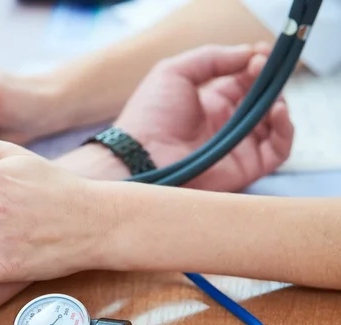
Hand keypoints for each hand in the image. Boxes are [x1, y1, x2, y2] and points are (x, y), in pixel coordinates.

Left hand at [114, 43, 293, 191]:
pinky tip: (276, 110)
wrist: (142, 157)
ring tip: (269, 91)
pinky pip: (279, 149)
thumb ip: (212, 58)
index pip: (243, 80)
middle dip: (268, 80)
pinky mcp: (246, 167)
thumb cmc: (150, 114)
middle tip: (263, 67)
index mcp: (209, 102)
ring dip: (279, 101)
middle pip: (261, 99)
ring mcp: (237, 145)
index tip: (261, 53)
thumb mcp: (174, 72)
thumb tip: (250, 53)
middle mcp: (225, 123)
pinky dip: (286, 129)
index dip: (255, 65)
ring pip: (274, 122)